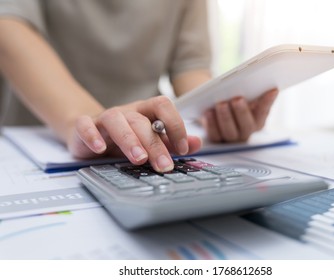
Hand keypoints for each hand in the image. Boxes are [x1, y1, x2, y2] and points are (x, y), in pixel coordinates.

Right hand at [67, 96, 201, 171]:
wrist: (91, 134)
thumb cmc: (125, 138)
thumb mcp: (151, 140)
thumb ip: (172, 142)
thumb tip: (196, 143)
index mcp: (145, 112)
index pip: (163, 105)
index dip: (175, 124)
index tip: (182, 149)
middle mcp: (127, 112)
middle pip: (142, 121)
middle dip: (155, 145)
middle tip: (164, 166)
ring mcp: (105, 118)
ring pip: (117, 120)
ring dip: (129, 140)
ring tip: (139, 159)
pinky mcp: (85, 127)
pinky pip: (86, 126)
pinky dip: (91, 135)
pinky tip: (99, 150)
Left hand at [204, 89, 277, 141]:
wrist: (213, 105)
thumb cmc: (232, 99)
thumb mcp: (243, 96)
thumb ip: (253, 92)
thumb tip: (265, 82)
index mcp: (258, 120)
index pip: (264, 111)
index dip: (268, 102)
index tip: (272, 90)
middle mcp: (246, 131)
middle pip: (246, 125)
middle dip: (242, 112)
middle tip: (237, 99)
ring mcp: (231, 138)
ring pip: (229, 131)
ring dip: (225, 117)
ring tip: (221, 104)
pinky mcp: (216, 139)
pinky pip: (214, 134)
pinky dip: (211, 123)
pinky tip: (208, 112)